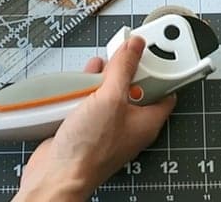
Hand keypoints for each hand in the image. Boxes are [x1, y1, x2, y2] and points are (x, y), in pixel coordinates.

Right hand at [14, 37, 175, 200]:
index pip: (163, 88)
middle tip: (114, 60)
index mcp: (147, 119)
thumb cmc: (90, 150)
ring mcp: (107, 125)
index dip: (158, 67)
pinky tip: (75, 89)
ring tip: (91, 75)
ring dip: (97, 80)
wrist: (57, 174)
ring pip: (107, 91)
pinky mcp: (87, 126)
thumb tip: (136, 46)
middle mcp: (130, 123)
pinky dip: (82, 92)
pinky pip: (89, 102)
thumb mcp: (110, 97)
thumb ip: (123, 68)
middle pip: (131, 85)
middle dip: (120, 70)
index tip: (148, 49)